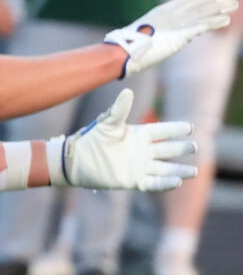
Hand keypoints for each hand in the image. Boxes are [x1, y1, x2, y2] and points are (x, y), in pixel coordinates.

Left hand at [50, 89, 197, 194]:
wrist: (78, 161)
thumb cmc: (92, 139)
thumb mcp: (107, 123)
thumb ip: (119, 109)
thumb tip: (128, 91)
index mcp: (138, 135)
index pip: (162, 131)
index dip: (176, 129)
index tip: (190, 127)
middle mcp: (142, 151)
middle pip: (168, 150)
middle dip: (181, 148)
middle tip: (195, 146)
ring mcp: (140, 166)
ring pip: (165, 168)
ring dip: (179, 170)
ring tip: (194, 170)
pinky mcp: (134, 180)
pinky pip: (154, 183)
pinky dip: (165, 183)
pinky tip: (177, 182)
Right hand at [104, 0, 237, 77]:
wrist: (124, 51)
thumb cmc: (131, 46)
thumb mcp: (147, 34)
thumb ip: (163, 32)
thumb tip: (175, 38)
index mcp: (161, 11)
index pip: (187, 0)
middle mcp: (169, 13)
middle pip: (197, 2)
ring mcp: (174, 23)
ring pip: (201, 11)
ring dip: (219, 8)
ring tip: (233, 6)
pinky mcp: (178, 35)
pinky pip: (200, 26)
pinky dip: (214, 22)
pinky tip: (225, 20)